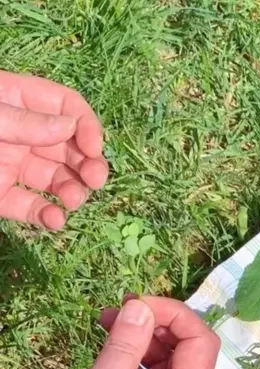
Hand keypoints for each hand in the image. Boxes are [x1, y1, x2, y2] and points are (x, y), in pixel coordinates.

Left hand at [0, 71, 108, 229]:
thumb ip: (23, 121)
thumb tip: (70, 127)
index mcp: (17, 102)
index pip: (67, 106)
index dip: (86, 126)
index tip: (93, 148)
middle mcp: (21, 135)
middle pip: (70, 147)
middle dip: (88, 164)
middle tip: (95, 180)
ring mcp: (12, 166)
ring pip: (57, 180)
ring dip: (74, 191)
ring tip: (74, 200)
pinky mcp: (1, 197)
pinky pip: (30, 208)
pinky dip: (47, 217)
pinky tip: (56, 221)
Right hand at [21, 297, 219, 368]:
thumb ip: (126, 345)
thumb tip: (143, 307)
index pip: (203, 343)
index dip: (176, 315)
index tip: (138, 303)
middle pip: (189, 356)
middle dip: (158, 327)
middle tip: (116, 311)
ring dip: (145, 345)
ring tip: (107, 328)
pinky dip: (139, 368)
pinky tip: (111, 359)